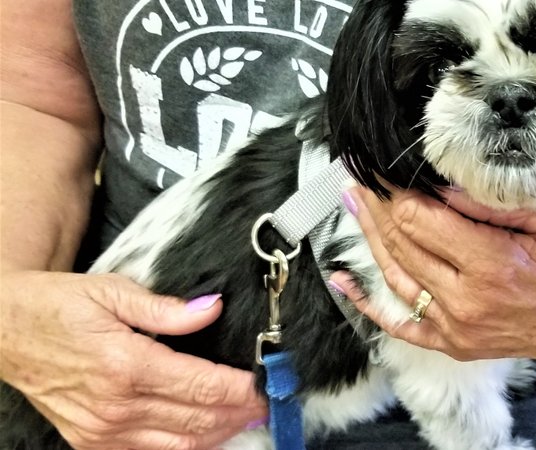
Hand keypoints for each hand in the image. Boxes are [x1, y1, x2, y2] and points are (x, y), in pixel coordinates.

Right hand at [0, 271, 267, 449]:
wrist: (5, 330)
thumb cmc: (58, 306)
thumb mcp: (111, 292)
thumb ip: (166, 309)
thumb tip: (211, 308)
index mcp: (125, 364)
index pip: (201, 384)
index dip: (239, 388)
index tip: (264, 384)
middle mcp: (116, 405)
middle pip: (197, 418)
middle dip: (238, 412)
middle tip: (266, 403)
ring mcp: (102, 430)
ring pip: (179, 443)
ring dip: (217, 433)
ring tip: (245, 419)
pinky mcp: (92, 441)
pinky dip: (184, 446)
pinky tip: (205, 433)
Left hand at [332, 186, 535, 360]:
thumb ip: (493, 204)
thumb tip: (441, 180)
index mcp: (491, 265)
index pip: (419, 220)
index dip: (394, 190)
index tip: (381, 165)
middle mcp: (467, 302)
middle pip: (401, 244)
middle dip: (376, 206)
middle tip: (360, 174)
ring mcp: (459, 328)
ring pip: (396, 277)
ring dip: (369, 238)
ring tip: (353, 203)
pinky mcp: (458, 344)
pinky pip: (403, 326)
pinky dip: (369, 304)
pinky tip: (343, 281)